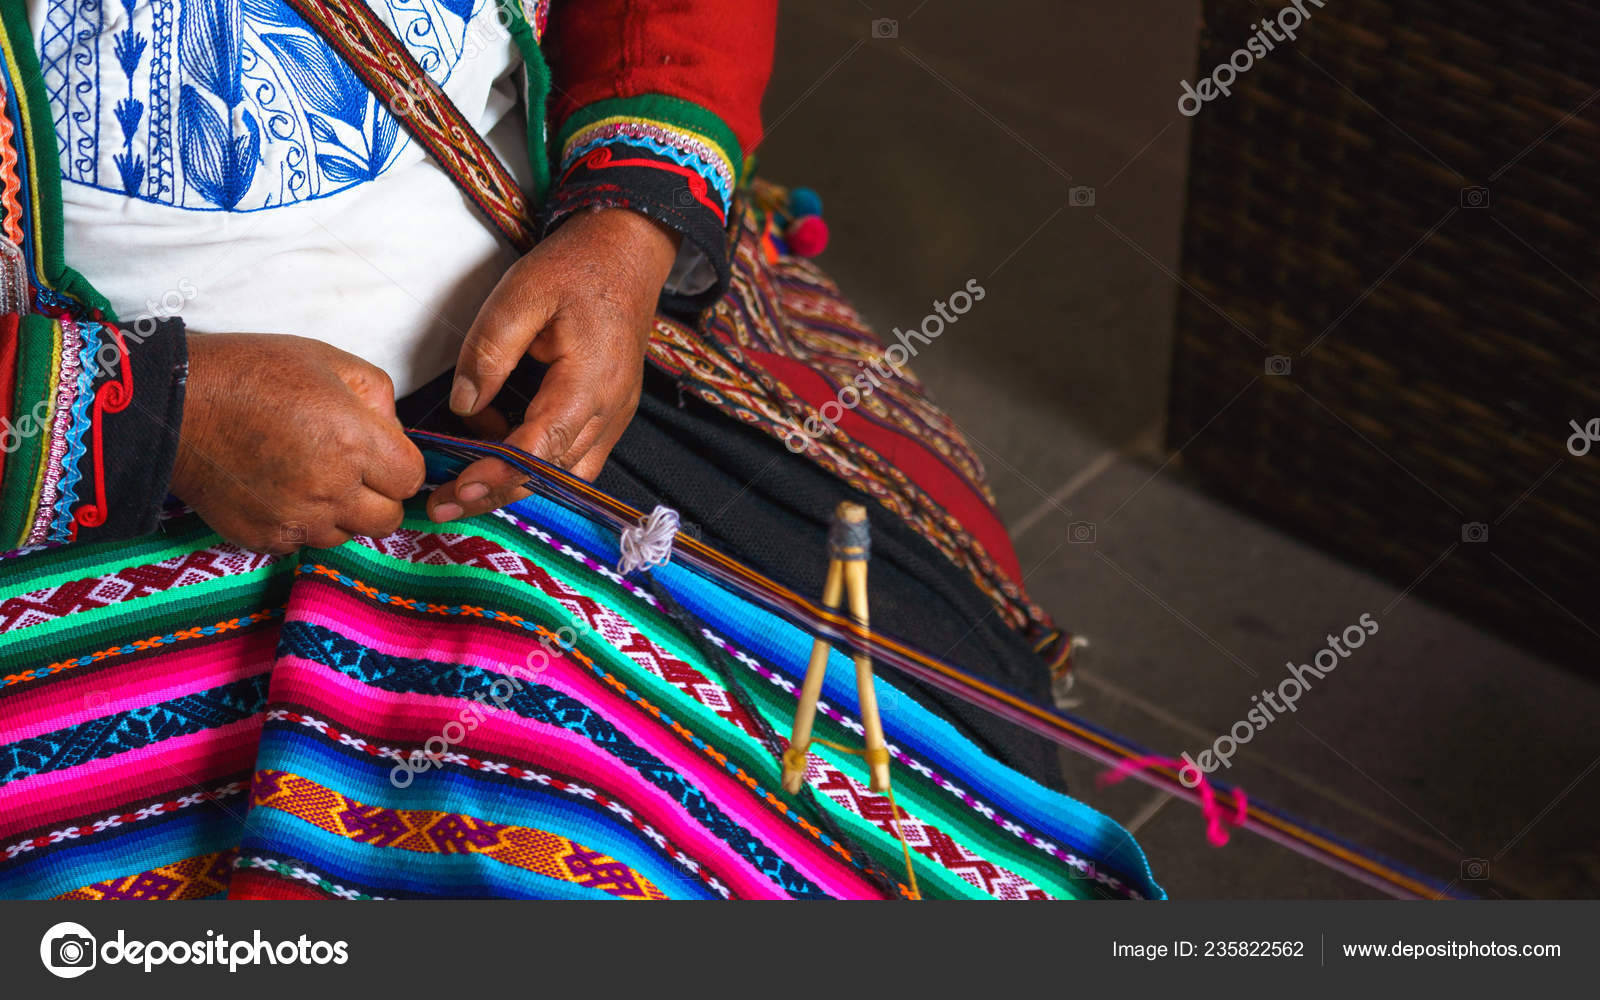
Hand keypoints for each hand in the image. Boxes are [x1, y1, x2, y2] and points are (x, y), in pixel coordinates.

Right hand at [171, 333, 425, 553]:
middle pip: (387, 519)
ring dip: (340, 513)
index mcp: (353, 442)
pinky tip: (281, 490)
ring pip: (347, 536)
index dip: (400, 464)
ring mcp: (296, 519)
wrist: (174, 404)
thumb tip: (395, 432)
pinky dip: (301, 524)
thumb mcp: (328, 361)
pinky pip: (303, 543)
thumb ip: (378, 396)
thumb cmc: (252, 373)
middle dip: (379, 496)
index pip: (411, 479)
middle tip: (353, 471)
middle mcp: (330, 488)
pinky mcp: (263, 538)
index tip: (381, 453)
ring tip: (311, 477)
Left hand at [427, 207, 677, 521]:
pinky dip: (536, 464)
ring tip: (463, 480)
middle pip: (551, 474)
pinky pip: (574, 457)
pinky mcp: (610, 414)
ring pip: (564, 474)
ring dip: (515, 483)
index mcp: (589, 382)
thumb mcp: (521, 293)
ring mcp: (614, 416)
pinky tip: (499, 446)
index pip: (540, 448)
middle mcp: (609, 410)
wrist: (630, 251)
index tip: (456, 489)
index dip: (497, 474)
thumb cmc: (577, 267)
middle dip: (495, 493)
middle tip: (442, 505)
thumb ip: (489, 352)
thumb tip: (462, 405)